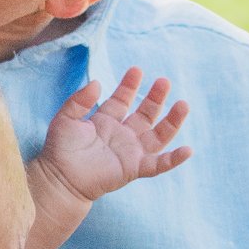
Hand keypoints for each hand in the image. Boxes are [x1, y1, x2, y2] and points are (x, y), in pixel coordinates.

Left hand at [37, 69, 191, 204]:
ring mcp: (131, 152)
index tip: (136, 70)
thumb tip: (97, 82)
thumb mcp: (66, 118)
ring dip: (172, 121)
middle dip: (156, 98)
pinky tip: (188, 150)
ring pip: (158, 135)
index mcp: (106, 122)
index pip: (123, 99)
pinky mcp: (135, 168)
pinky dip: (174, 159)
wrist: (60, 178)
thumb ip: (79, 100)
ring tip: (183, 104)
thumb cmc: (60, 150)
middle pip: (146, 114)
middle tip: (164, 81)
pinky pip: (158, 165)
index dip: (130, 85)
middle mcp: (122, 135)